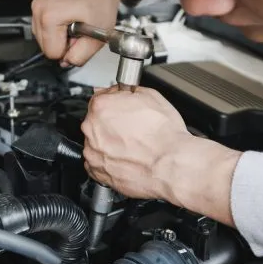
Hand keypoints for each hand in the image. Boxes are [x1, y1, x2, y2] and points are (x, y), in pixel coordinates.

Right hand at [31, 0, 147, 66]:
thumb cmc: (102, 2)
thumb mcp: (97, 38)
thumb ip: (80, 57)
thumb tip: (67, 63)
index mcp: (49, 17)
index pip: (52, 53)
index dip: (68, 51)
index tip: (80, 37)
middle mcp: (39, 9)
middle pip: (45, 46)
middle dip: (63, 44)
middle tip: (79, 31)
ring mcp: (38, 4)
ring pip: (43, 38)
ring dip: (60, 37)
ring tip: (75, 23)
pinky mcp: (39, 2)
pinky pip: (43, 27)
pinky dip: (56, 28)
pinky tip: (69, 19)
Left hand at [81, 86, 191, 200]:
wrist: (170, 166)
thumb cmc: (164, 135)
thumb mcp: (151, 96)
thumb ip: (128, 91)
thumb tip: (123, 92)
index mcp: (102, 107)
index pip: (99, 98)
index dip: (114, 102)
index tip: (122, 108)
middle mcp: (92, 129)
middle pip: (96, 121)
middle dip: (111, 123)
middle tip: (132, 129)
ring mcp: (93, 152)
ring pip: (96, 143)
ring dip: (109, 143)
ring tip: (131, 146)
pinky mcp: (98, 172)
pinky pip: (97, 163)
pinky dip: (108, 161)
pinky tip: (125, 158)